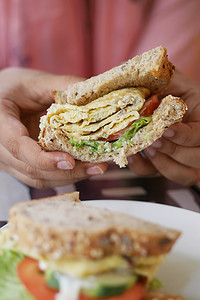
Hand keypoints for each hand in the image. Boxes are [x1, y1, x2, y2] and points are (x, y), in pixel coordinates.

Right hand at [0, 67, 106, 187]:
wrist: (0, 97)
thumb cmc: (14, 87)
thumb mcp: (35, 81)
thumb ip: (62, 86)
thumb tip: (94, 95)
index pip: (18, 147)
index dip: (43, 159)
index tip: (70, 162)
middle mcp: (0, 147)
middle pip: (32, 169)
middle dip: (67, 172)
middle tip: (97, 166)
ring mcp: (8, 160)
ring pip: (38, 178)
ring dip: (69, 177)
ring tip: (95, 168)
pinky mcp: (20, 165)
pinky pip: (41, 177)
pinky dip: (63, 176)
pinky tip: (83, 168)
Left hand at [128, 71, 199, 185]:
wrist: (161, 98)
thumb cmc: (169, 88)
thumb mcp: (172, 79)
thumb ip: (166, 79)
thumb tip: (150, 75)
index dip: (185, 136)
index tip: (167, 129)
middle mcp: (198, 142)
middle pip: (197, 159)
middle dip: (173, 151)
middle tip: (152, 140)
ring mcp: (184, 157)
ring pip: (183, 174)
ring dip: (162, 164)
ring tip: (145, 147)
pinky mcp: (166, 164)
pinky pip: (160, 176)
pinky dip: (144, 168)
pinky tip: (133, 156)